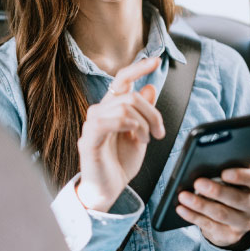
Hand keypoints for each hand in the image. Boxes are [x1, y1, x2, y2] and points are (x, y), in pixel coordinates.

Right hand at [75, 57, 165, 211]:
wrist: (107, 190)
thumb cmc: (119, 164)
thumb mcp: (140, 134)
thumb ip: (144, 113)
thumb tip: (150, 87)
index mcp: (112, 108)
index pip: (123, 80)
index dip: (138, 67)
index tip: (156, 60)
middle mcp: (100, 111)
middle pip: (131, 95)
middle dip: (153, 113)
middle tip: (160, 133)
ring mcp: (92, 123)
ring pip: (124, 107)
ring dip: (143, 125)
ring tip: (145, 140)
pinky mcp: (89, 138)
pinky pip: (109, 120)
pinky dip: (127, 125)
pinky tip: (133, 136)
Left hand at [175, 163, 249, 248]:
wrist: (229, 220)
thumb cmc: (227, 189)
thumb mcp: (230, 179)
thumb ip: (224, 169)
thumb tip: (205, 162)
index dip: (242, 176)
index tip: (224, 173)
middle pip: (238, 199)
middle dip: (216, 191)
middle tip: (197, 183)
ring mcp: (244, 223)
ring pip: (222, 213)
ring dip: (200, 204)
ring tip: (183, 196)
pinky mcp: (230, 235)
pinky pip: (210, 225)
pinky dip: (193, 216)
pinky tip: (182, 209)